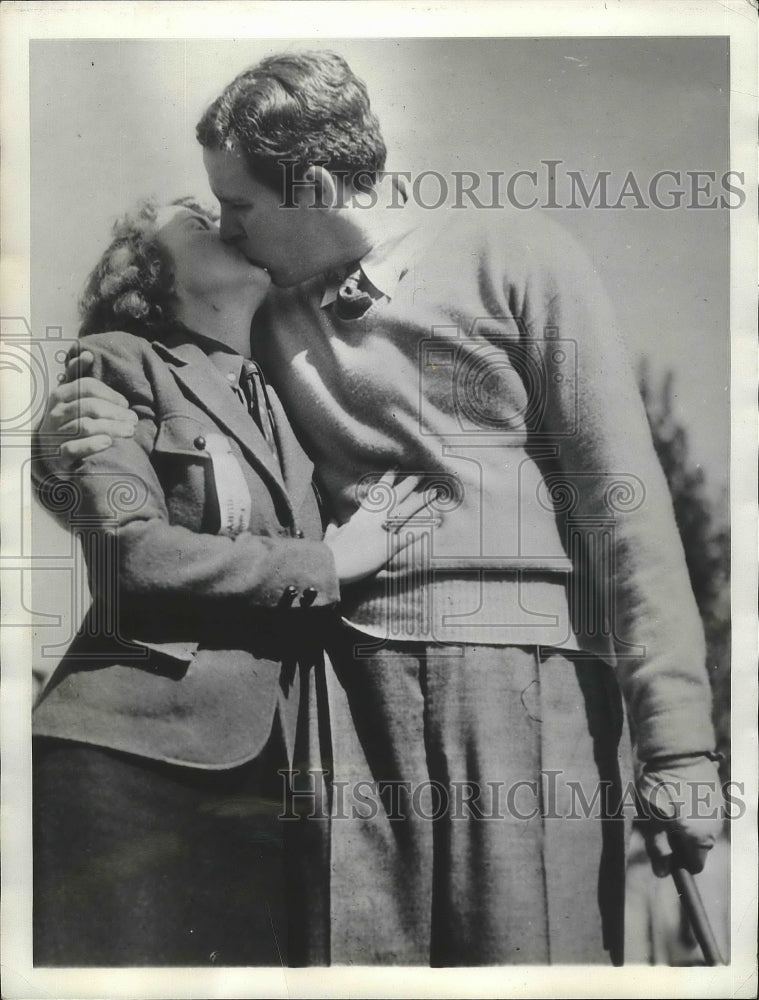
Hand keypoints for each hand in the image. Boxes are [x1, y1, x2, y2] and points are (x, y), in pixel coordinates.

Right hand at [36, 349, 136, 472]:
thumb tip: (87, 354)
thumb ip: (77, 376)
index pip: (87, 386)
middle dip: (115, 412)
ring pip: (85, 426)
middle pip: (89, 407)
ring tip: (130, 431)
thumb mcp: (68, 397)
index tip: (125, 403)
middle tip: (133, 419)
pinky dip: (92, 444)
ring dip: (112, 427)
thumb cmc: (65, 420)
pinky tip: (108, 442)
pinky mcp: (58, 456)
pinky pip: (74, 448)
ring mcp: (55, 435)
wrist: (46, 453)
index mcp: (60, 396)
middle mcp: (55, 414)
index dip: (110, 394)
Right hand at [324, 471, 442, 585]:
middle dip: (407, 485)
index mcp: (359, 518)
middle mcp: (372, 521)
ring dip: (419, 502)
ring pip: (404, 512)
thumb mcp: (331, 538)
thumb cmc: (327, 553)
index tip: (396, 468)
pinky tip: (435, 526)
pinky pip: (407, 538)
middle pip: (394, 498)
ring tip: (434, 493)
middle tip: (420, 474)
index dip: (387, 481)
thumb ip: (334, 530)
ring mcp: (380, 532)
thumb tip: (332, 523)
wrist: (327, 564)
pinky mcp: (386, 548)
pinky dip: (420, 532)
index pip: (377, 495)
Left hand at [636, 754, 723, 877]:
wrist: (679, 752)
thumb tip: (661, 873)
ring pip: (700, 828)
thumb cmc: (661, 786)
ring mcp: (718, 812)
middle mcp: (714, 828)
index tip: (664, 848)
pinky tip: (678, 792)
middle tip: (660, 820)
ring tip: (667, 802)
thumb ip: (657, 848)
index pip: (694, 866)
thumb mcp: (652, 818)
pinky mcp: (717, 796)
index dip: (678, 861)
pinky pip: (705, 812)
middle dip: (679, 839)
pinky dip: (693, 808)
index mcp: (699, 839)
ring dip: (686, 822)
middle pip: (696, 847)